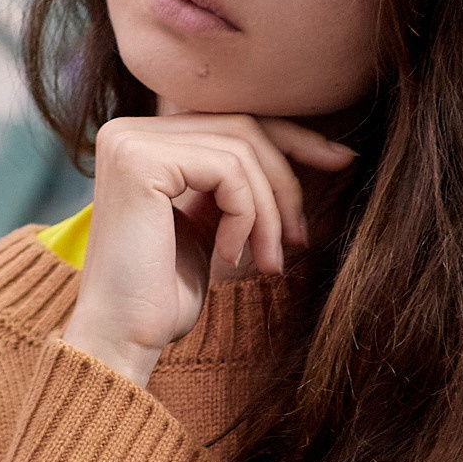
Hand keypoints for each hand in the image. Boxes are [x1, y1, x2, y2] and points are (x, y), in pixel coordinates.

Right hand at [59, 114, 355, 386]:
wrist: (121, 339)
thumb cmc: (165, 294)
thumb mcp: (211, 224)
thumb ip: (236, 183)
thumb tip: (312, 147)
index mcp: (143, 139)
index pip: (233, 121)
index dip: (293, 139)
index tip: (341, 161)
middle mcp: (129, 130)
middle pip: (243, 128)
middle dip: (286, 182)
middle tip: (300, 239)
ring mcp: (131, 142)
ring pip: (242, 150)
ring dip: (270, 211)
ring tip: (269, 260)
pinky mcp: (140, 162)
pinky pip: (227, 170)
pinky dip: (246, 215)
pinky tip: (230, 256)